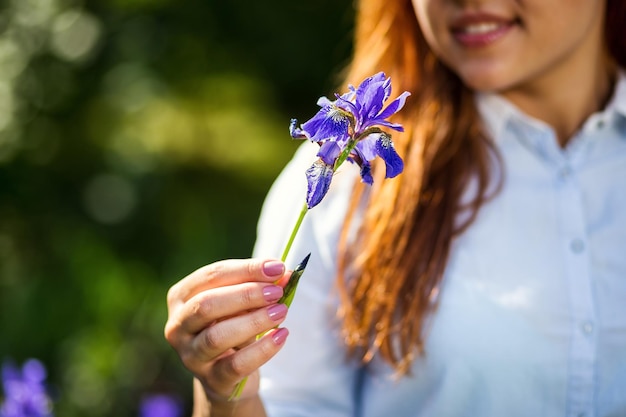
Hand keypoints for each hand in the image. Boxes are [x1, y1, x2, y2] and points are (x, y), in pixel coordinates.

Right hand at [164, 258, 290, 403]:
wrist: (227, 375)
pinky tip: (281, 336)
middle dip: (246, 295)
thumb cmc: (233, 326)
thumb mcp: (243, 303)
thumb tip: (286, 274)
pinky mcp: (211, 380)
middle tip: (276, 292)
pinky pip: (236, 365)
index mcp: (182, 297)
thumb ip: (261, 286)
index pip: (212, 276)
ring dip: (253, 321)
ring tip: (281, 312)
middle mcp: (178, 326)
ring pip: (217, 336)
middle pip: (206, 304)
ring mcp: (191, 356)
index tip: (277, 268)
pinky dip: (262, 349)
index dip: (246, 269)